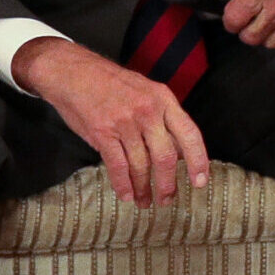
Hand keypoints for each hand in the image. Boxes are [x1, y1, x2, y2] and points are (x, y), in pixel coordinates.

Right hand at [13, 37, 208, 207]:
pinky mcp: (102, 133)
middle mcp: (148, 111)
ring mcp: (125, 122)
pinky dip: (123, 184)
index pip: (189, 134)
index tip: (200, 182)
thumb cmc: (112, 84)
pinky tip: (127, 195)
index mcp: (164, 99)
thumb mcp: (147, 91)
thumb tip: (180, 151)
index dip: (198, 160)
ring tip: (145, 202)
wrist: (74, 72)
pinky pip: (117, 165)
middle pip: (166, 156)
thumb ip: (163, 118)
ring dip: (144, 188)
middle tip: (167, 200)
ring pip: (141, 165)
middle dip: (168, 184)